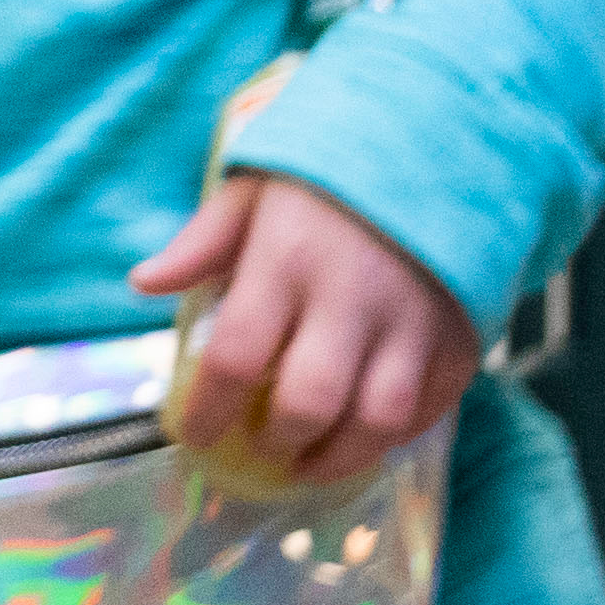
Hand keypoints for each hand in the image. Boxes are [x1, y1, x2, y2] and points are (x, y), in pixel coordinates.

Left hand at [138, 165, 481, 490]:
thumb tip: (143, 282)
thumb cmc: (330, 175)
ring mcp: (414, 321)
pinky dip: (397, 435)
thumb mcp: (254, 189)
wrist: (441, 142)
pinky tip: (366, 436)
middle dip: (277, 442)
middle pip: (310, 402)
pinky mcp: (461, 333)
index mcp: (287, 260)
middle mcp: (352, 298)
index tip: (191, 435)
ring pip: (379, 420)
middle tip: (261, 448)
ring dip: (339, 456)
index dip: (207, 410)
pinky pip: (431, 406)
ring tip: (309, 462)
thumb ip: (202, 242)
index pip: (235, 356)